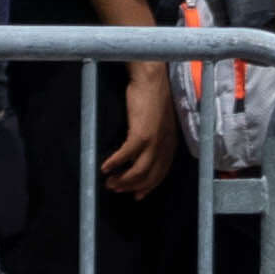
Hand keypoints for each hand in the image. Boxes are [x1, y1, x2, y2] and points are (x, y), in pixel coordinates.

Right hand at [104, 58, 178, 198]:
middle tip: (116, 189)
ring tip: (109, 182)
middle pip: (149, 176)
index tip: (137, 194)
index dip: (148, 186)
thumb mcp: (159, 120)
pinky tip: (104, 166)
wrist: (151, 78)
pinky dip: (115, 163)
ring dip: (122, 180)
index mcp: (170, 143)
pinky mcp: (141, 134)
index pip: (160, 173)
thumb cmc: (152, 95)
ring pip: (138, 171)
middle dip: (132, 186)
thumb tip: (142, 148)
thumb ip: (155, 135)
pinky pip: (126, 155)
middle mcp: (164, 146)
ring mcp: (154, 141)